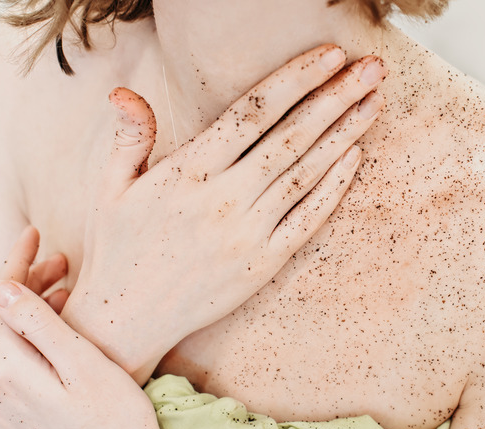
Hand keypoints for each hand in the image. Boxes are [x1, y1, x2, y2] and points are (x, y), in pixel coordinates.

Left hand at [0, 226, 161, 428]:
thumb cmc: (115, 419)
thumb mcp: (82, 364)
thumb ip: (38, 325)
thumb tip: (0, 287)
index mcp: (6, 371)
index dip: (15, 261)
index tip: (33, 233)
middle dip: (26, 282)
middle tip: (63, 260)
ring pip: (4, 341)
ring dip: (29, 310)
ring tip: (65, 290)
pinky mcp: (8, 419)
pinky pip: (10, 366)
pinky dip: (29, 339)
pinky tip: (57, 330)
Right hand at [62, 44, 387, 382]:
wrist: (128, 319)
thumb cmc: (118, 248)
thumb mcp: (110, 187)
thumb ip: (128, 137)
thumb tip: (123, 93)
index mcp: (188, 172)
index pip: (252, 113)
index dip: (296, 79)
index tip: (330, 54)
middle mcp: (224, 200)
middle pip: (292, 137)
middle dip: (336, 97)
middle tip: (373, 68)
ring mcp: (248, 234)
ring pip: (306, 174)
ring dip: (345, 135)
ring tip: (374, 102)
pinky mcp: (262, 265)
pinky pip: (307, 220)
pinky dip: (333, 188)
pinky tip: (355, 158)